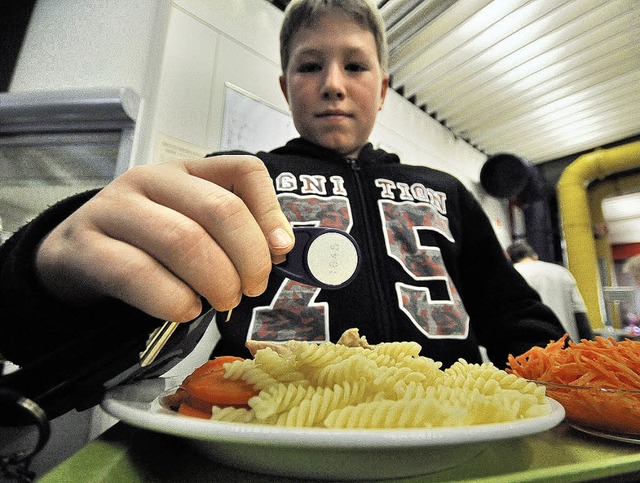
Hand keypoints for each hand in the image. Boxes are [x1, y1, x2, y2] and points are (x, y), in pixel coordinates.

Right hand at [35, 155, 293, 320]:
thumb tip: (280, 248)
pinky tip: (185, 310)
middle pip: (220, 210)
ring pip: (183, 240)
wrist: (73, 255)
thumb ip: (235, 232)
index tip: (280, 251)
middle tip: (251, 288)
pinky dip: (173, 300)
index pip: (244, 170)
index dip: (271, 213)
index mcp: (186, 171)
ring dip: (216, 281)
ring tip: (222, 302)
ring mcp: (114, 209)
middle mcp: (150, 180)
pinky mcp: (85, 248)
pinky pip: (138, 274)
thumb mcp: (192, 226)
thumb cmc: (146, 243)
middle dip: (249, 258)